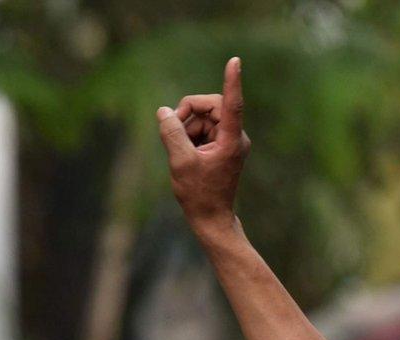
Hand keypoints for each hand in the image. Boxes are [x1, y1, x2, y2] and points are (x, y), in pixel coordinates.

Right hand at [155, 57, 249, 229]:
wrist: (211, 219)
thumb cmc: (199, 195)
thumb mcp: (180, 162)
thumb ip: (172, 133)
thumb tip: (164, 111)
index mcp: (232, 140)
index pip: (232, 104)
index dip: (231, 81)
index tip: (234, 61)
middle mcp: (235, 137)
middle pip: (211, 106)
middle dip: (188, 113)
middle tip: (172, 129)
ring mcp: (230, 141)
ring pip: (204, 118)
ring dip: (187, 128)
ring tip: (181, 152)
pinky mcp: (223, 146)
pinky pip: (203, 129)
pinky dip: (190, 136)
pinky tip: (186, 155)